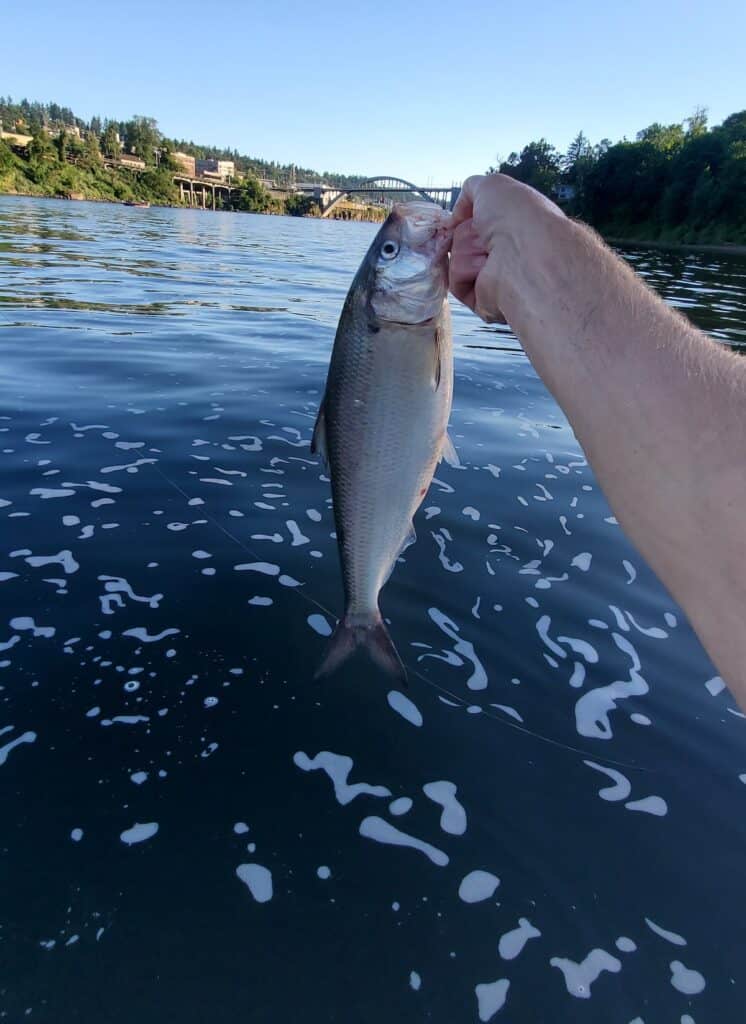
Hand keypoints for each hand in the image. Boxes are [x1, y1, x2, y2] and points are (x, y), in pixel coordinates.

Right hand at [448, 173, 564, 323]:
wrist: (524, 252)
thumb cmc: (515, 216)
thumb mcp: (492, 186)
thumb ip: (472, 189)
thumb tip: (458, 211)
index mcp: (513, 227)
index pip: (476, 222)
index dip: (465, 219)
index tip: (460, 218)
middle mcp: (506, 253)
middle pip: (462, 240)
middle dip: (466, 234)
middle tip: (484, 236)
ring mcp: (495, 278)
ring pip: (457, 259)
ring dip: (467, 252)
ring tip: (488, 254)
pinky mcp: (483, 300)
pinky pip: (456, 282)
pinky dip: (464, 272)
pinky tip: (483, 270)